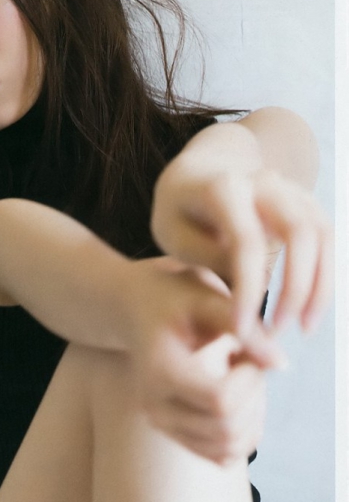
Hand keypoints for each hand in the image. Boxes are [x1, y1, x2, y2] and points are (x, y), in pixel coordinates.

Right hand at [126, 257, 276, 464]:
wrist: (135, 309)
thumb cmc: (173, 298)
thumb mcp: (206, 298)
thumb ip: (245, 328)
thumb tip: (282, 365)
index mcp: (161, 373)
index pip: (221, 402)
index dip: (250, 379)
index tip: (247, 348)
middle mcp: (156, 407)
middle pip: (228, 429)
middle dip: (255, 396)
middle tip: (249, 361)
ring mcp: (163, 425)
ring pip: (230, 449)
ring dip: (253, 416)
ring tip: (242, 379)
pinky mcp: (176, 434)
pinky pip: (223, 456)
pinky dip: (244, 433)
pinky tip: (237, 397)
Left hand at [151, 153, 332, 340]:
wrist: (200, 171)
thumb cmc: (180, 211)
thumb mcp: (174, 235)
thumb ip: (210, 257)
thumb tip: (255, 289)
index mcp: (223, 188)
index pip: (246, 242)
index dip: (247, 290)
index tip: (240, 330)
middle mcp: (264, 181)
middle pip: (299, 231)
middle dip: (295, 288)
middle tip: (277, 330)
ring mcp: (290, 188)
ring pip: (322, 234)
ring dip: (320, 285)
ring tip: (304, 327)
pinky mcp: (305, 202)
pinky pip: (327, 237)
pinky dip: (325, 274)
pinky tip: (310, 308)